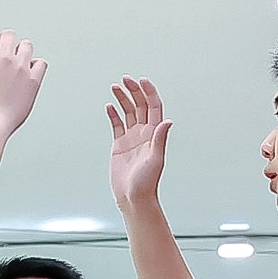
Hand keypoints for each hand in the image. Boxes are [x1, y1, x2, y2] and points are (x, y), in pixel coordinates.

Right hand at [0, 26, 47, 131]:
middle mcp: (5, 57)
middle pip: (9, 35)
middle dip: (3, 40)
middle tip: (0, 52)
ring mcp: (21, 68)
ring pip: (27, 45)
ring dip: (20, 50)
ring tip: (15, 60)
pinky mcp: (33, 81)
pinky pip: (41, 63)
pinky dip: (36, 64)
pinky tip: (28, 71)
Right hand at [107, 78, 171, 207]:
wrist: (133, 198)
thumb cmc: (146, 183)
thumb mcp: (155, 159)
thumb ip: (159, 139)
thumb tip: (167, 121)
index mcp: (153, 134)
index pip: (153, 107)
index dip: (149, 92)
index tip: (141, 81)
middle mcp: (144, 133)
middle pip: (140, 105)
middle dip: (134, 91)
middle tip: (125, 80)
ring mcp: (132, 138)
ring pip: (128, 112)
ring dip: (123, 99)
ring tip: (115, 87)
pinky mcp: (120, 145)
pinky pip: (117, 125)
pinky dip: (114, 114)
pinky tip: (110, 106)